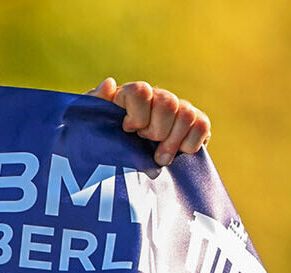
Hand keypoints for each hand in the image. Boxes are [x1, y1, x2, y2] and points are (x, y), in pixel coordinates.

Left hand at [91, 77, 211, 166]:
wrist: (117, 169)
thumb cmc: (100, 144)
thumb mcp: (88, 127)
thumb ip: (94, 103)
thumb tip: (110, 83)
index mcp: (131, 95)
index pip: (141, 91)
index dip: (137, 114)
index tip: (128, 129)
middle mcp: (157, 98)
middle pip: (168, 103)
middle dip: (156, 130)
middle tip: (144, 143)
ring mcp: (177, 111)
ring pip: (187, 113)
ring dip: (172, 140)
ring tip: (159, 158)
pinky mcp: (194, 126)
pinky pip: (202, 125)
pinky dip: (191, 143)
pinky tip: (178, 153)